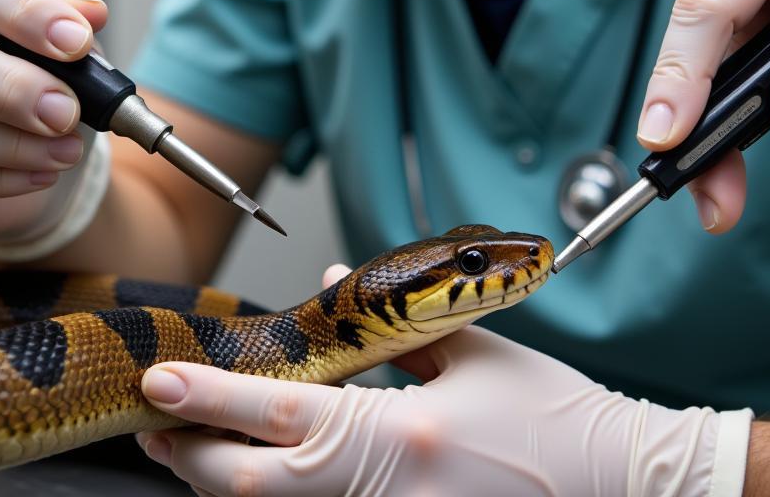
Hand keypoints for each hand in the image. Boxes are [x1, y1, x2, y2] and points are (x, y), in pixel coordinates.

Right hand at [0, 0, 106, 236]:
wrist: (5, 142)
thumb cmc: (24, 67)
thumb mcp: (53, 21)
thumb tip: (88, 10)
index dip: (28, 12)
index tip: (79, 42)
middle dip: (14, 88)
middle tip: (68, 111)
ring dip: (15, 144)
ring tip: (66, 148)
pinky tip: (39, 172)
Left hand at [136, 268, 750, 496]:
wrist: (619, 485)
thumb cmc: (552, 415)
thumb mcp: (472, 350)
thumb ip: (390, 325)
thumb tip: (324, 292)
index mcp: (404, 432)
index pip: (283, 415)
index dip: (211, 401)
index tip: (160, 381)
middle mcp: (389, 491)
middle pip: (256, 486)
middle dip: (191, 458)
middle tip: (150, 427)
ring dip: (222, 480)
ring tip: (181, 449)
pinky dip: (276, 496)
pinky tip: (254, 472)